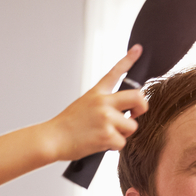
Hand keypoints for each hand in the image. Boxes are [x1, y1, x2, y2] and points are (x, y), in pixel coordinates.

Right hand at [47, 45, 148, 160]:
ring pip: (132, 125)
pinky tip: (100, 143)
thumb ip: (102, 103)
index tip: (138, 49)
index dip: (129, 59)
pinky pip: (122, 143)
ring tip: (105, 135)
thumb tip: (123, 110)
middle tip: (135, 114)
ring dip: (123, 134)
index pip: (115, 72)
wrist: (53, 139)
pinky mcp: (107, 135)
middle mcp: (103, 102)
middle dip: (142, 107)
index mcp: (97, 93)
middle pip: (137, 97)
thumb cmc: (67, 125)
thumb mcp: (83, 104)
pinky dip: (113, 147)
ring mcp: (106, 118)